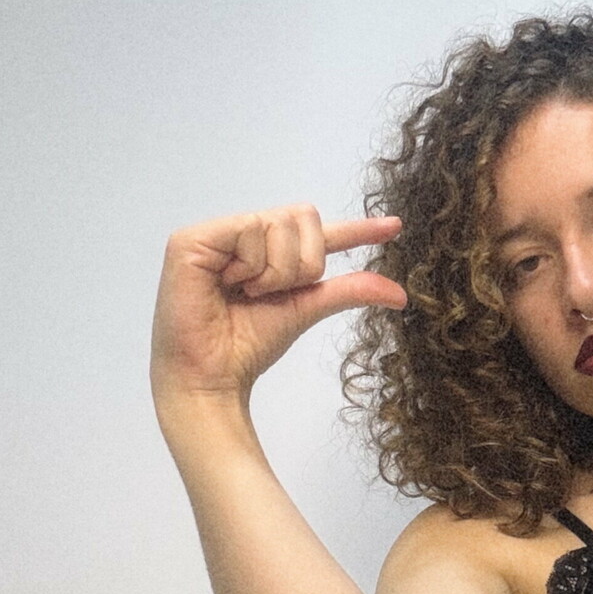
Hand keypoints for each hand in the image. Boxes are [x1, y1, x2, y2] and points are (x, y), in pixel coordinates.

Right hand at [149, 204, 406, 406]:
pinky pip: (248, 231)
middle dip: (299, 264)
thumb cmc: (249, 345)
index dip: (354, 228)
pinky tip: (227, 284)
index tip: (395, 227)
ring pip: (278, 224)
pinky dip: (250, 265)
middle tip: (267, 293)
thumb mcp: (306, 308)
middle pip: (302, 216)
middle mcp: (240, 235)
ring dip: (273, 271)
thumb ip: (348, 291)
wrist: (215, 378)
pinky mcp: (191, 240)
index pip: (317, 231)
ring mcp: (215, 234)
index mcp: (266, 251)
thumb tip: (401, 294)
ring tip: (243, 293)